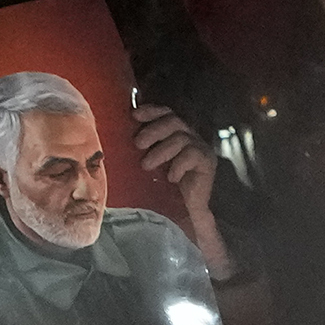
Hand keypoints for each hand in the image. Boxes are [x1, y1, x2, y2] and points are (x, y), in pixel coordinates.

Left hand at [132, 104, 229, 262]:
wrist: (186, 213)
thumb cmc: (163, 189)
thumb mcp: (148, 165)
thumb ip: (141, 150)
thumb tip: (117, 139)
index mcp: (175, 134)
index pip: (166, 113)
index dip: (151, 111)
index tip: (134, 115)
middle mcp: (189, 137)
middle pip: (173, 120)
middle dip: (153, 130)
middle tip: (137, 144)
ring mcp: (200, 148)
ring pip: (181, 138)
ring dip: (161, 151)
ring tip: (147, 165)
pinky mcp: (208, 162)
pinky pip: (192, 154)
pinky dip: (178, 165)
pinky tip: (170, 178)